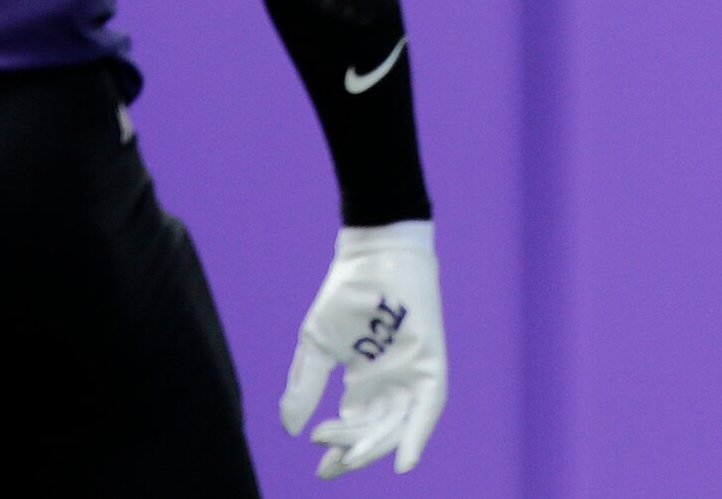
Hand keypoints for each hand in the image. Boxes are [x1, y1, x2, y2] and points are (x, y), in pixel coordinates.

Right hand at [283, 223, 446, 477]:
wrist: (373, 252)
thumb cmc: (346, 292)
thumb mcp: (317, 345)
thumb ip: (305, 387)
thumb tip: (290, 429)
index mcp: (365, 377)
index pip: (356, 423)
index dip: (340, 447)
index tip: (320, 468)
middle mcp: (392, 377)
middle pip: (378, 428)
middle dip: (356, 452)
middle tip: (330, 467)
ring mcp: (412, 368)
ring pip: (399, 421)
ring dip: (377, 445)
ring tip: (352, 459)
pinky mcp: (431, 358)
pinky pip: (430, 403)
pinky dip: (419, 432)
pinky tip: (405, 460)